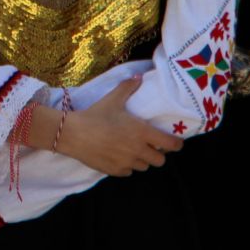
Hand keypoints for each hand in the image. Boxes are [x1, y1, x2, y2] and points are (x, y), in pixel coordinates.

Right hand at [48, 77, 182, 176]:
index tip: (175, 142)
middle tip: (150, 145)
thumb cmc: (95, 115)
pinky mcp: (116, 171)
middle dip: (158, 153)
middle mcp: (138, 150)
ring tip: (132, 150)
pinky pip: (129, 172)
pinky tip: (118, 156)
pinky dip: (127, 165)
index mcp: (142, 133)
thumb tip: (139, 77)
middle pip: (160, 160)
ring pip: (144, 166)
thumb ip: (128, 88)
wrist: (73, 134)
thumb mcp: (112, 99)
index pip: (170, 144)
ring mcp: (127, 163)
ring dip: (142, 159)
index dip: (176, 144)